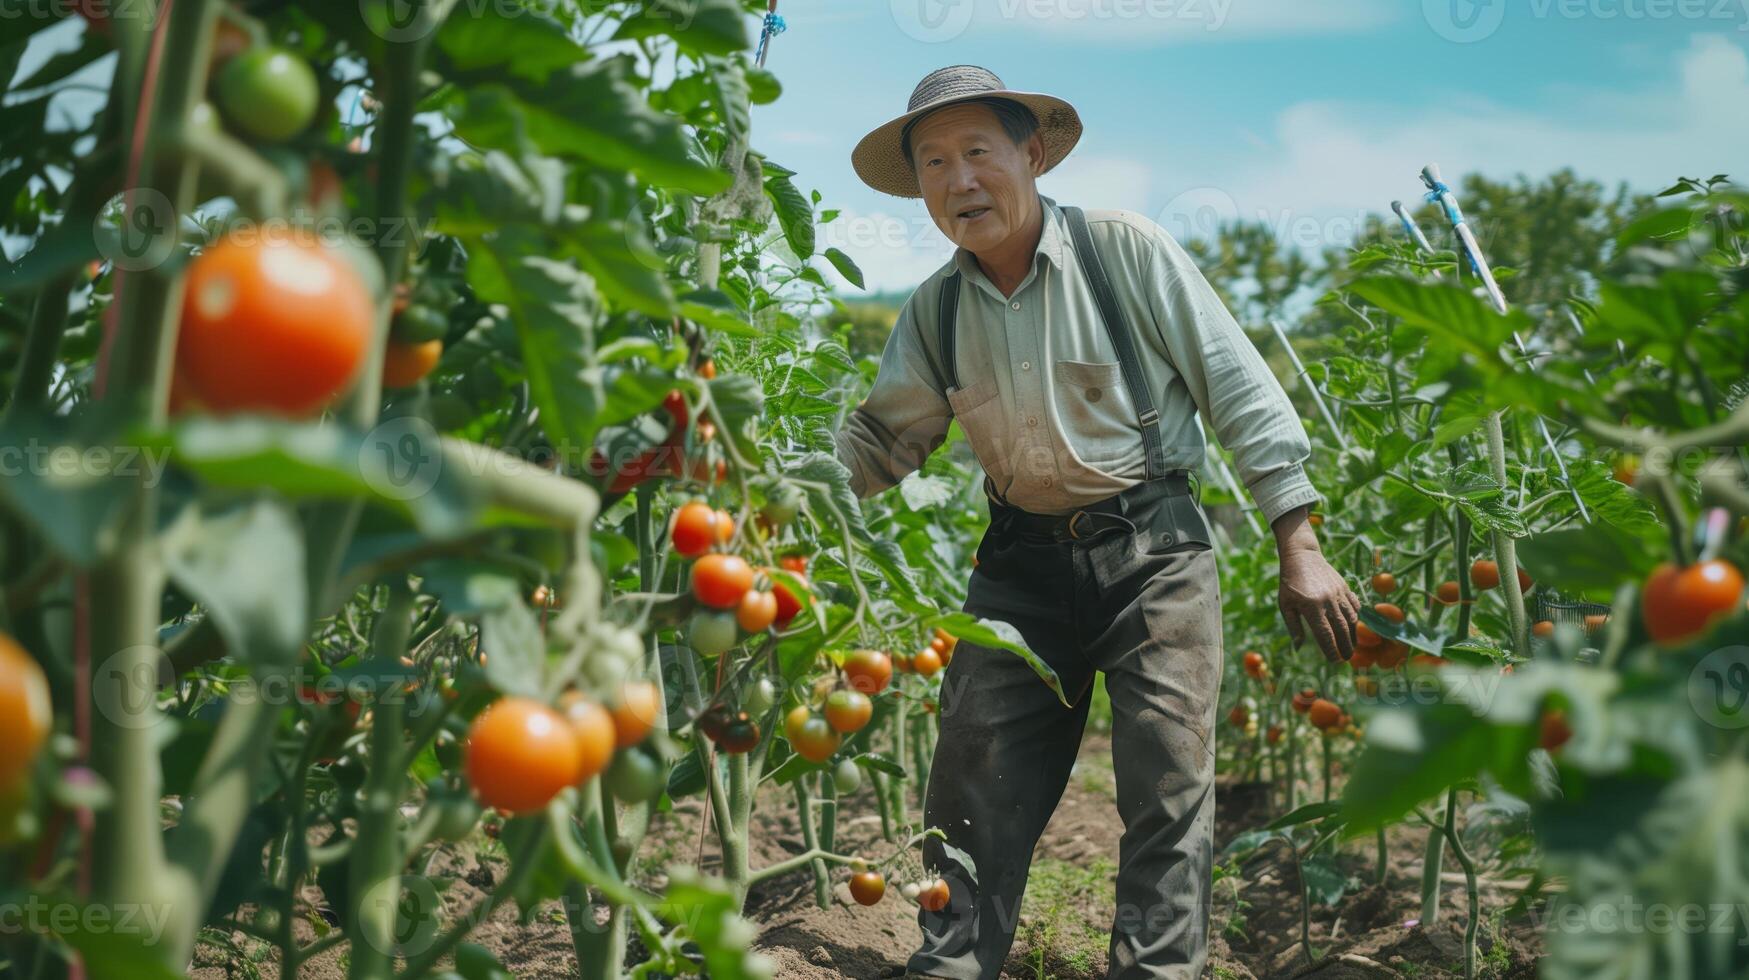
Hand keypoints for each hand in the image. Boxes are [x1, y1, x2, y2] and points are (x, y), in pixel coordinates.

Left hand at [1272, 509, 1361, 662]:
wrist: (1302, 556)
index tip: (1334, 661)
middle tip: (1346, 658)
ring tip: (1351, 647)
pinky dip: (1356, 617)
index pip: (1324, 634)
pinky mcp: (1344, 587)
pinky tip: (1354, 626)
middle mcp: (1328, 601)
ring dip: (1353, 635)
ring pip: (1351, 618)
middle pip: (1341, 629)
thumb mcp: (1285, 605)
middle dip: (1345, 646)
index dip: (1331, 649)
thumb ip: (1293, 626)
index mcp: (1311, 607)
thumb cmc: (1290, 583)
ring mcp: (1338, 593)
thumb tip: (1298, 647)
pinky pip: (1354, 605)